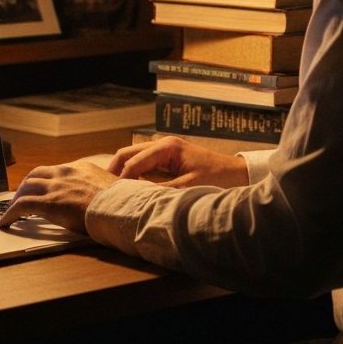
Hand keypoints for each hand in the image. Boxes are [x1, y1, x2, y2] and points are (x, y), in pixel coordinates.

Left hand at [0, 159, 117, 234]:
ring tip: (12, 208)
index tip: (43, 186)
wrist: (120, 208)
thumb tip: (108, 195)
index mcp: (81, 168)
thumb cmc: (121, 202)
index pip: (56, 170)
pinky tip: (6, 221)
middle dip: (26, 184)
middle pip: (37, 174)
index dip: (46, 179)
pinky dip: (10, 212)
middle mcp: (65, 173)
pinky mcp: (49, 203)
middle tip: (21, 195)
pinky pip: (22, 205)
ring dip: (17, 197)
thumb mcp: (113, 187)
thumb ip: (103, 188)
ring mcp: (56, 187)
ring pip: (26, 186)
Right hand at [108, 136, 248, 188]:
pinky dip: (134, 173)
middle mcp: (163, 144)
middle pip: (128, 153)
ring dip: (123, 171)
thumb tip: (138, 199)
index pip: (134, 161)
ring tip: (114, 190)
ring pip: (134, 157)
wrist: (238, 174)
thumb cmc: (218, 178)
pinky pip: (144, 163)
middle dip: (115, 170)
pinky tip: (131, 188)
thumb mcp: (189, 187)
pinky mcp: (168, 159)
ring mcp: (165, 150)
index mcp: (167, 147)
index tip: (111, 195)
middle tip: (104, 190)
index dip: (122, 178)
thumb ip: (163, 191)